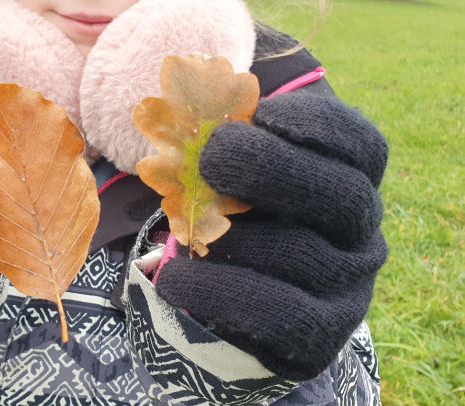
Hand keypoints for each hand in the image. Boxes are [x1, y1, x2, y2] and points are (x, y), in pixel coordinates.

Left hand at [155, 93, 388, 379]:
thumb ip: (228, 146)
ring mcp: (347, 286)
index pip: (361, 146)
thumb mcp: (237, 174)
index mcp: (351, 181)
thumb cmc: (237, 215)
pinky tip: (173, 280)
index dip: (317, 126)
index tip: (264, 112)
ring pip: (303, 256)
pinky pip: (279, 316)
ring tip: (186, 231)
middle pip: (341, 194)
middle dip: (272, 170)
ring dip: (234, 237)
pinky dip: (218, 294)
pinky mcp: (318, 334)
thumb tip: (185, 120)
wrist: (243, 297)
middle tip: (211, 157)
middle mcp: (361, 232)